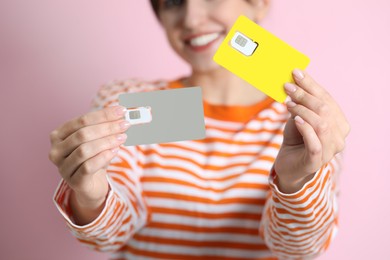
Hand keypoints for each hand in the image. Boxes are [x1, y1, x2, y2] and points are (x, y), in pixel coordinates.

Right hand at [49, 106, 128, 208]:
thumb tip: (123, 113)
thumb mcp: (99, 140)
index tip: (121, 110)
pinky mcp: (73, 181)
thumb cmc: (94, 157)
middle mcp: (56, 150)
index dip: (103, 115)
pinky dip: (103, 157)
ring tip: (122, 137)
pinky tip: (115, 151)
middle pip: (83, 134)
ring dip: (107, 141)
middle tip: (125, 124)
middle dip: (107, 127)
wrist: (91, 184)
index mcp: (59, 135)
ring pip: (84, 150)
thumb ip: (107, 127)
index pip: (82, 120)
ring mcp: (63, 167)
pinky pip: (88, 166)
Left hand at [274, 69, 349, 192]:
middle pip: (325, 110)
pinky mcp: (316, 161)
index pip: (327, 99)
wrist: (289, 165)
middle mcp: (339, 136)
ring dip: (303, 110)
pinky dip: (306, 129)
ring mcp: (330, 150)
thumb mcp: (298, 117)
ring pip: (322, 124)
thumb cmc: (296, 138)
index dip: (311, 85)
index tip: (296, 72)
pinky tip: (296, 120)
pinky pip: (315, 143)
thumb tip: (294, 82)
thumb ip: (301, 103)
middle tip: (288, 87)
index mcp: (339, 122)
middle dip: (305, 95)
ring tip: (288, 104)